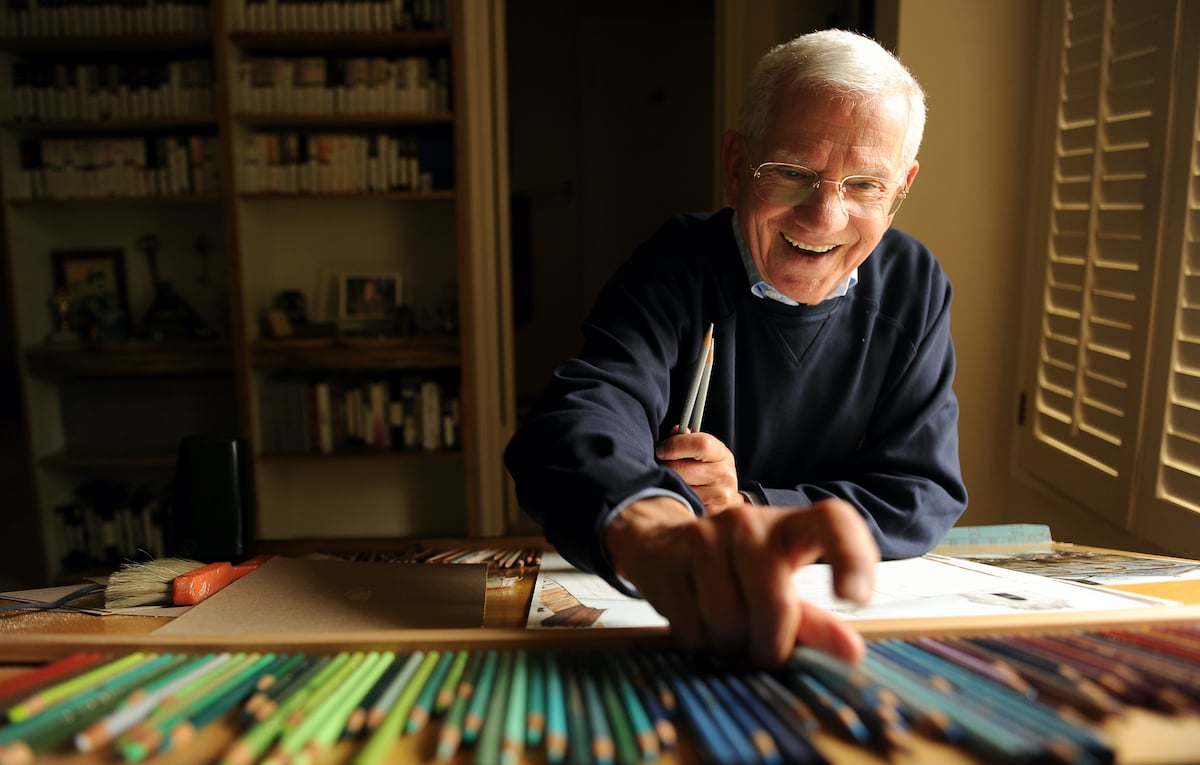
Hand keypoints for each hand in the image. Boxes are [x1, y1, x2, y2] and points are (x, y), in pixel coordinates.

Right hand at [603, 495, 876, 667]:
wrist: (661, 544)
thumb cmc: (737, 572)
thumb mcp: (780, 588)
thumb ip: (815, 622)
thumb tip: (852, 654)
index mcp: (789, 526)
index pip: (832, 522)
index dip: (851, 557)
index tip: (855, 599)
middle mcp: (747, 523)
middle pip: (774, 602)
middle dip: (771, 646)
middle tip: (765, 652)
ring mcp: (703, 537)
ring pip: (729, 624)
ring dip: (731, 647)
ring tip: (726, 631)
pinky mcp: (667, 559)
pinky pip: (691, 629)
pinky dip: (699, 643)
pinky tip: (697, 623)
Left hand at [656, 429, 741, 512]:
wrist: (726, 495)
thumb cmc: (709, 468)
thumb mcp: (704, 451)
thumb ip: (687, 439)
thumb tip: (674, 431)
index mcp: (722, 454)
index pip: (700, 443)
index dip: (675, 444)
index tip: (661, 449)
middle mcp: (725, 475)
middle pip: (681, 469)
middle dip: (665, 467)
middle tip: (660, 466)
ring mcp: (719, 496)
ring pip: (679, 488)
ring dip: (668, 484)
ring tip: (670, 481)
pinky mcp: (710, 512)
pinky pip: (682, 503)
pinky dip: (675, 498)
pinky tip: (677, 494)